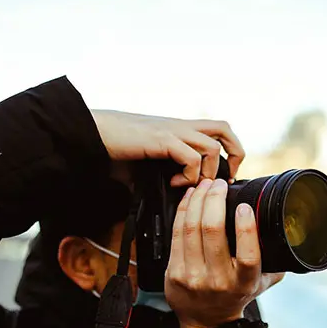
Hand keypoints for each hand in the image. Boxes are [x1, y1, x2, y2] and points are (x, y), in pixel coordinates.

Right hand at [91, 110, 244, 185]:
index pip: (218, 129)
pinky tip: (173, 184)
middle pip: (224, 128)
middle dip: (233, 154)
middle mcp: (181, 126)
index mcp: (180, 129)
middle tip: (223, 179)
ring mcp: (173, 131)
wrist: (92, 132)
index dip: (229, 150)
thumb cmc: (115, 147)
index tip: (220, 176)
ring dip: (207, 172)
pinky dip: (188, 175)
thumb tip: (162, 200)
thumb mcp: (144, 163)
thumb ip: (158, 176)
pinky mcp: (162, 140)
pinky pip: (190, 157)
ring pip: (212, 147)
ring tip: (191, 186)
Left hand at [166, 177, 284, 327]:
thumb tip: (294, 230)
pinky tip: (190, 198)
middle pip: (213, 232)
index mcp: (244, 282)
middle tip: (219, 184)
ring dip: (198, 200)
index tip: (245, 206)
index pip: (248, 254)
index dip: (246, 227)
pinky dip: (183, 210)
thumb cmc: (236, 294)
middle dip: (215, 199)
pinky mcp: (174, 271)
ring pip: (192, 228)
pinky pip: (176, 233)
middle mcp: (218, 280)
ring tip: (205, 186)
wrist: (206, 321)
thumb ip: (276, 258)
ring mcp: (193, 276)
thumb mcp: (262, 282)